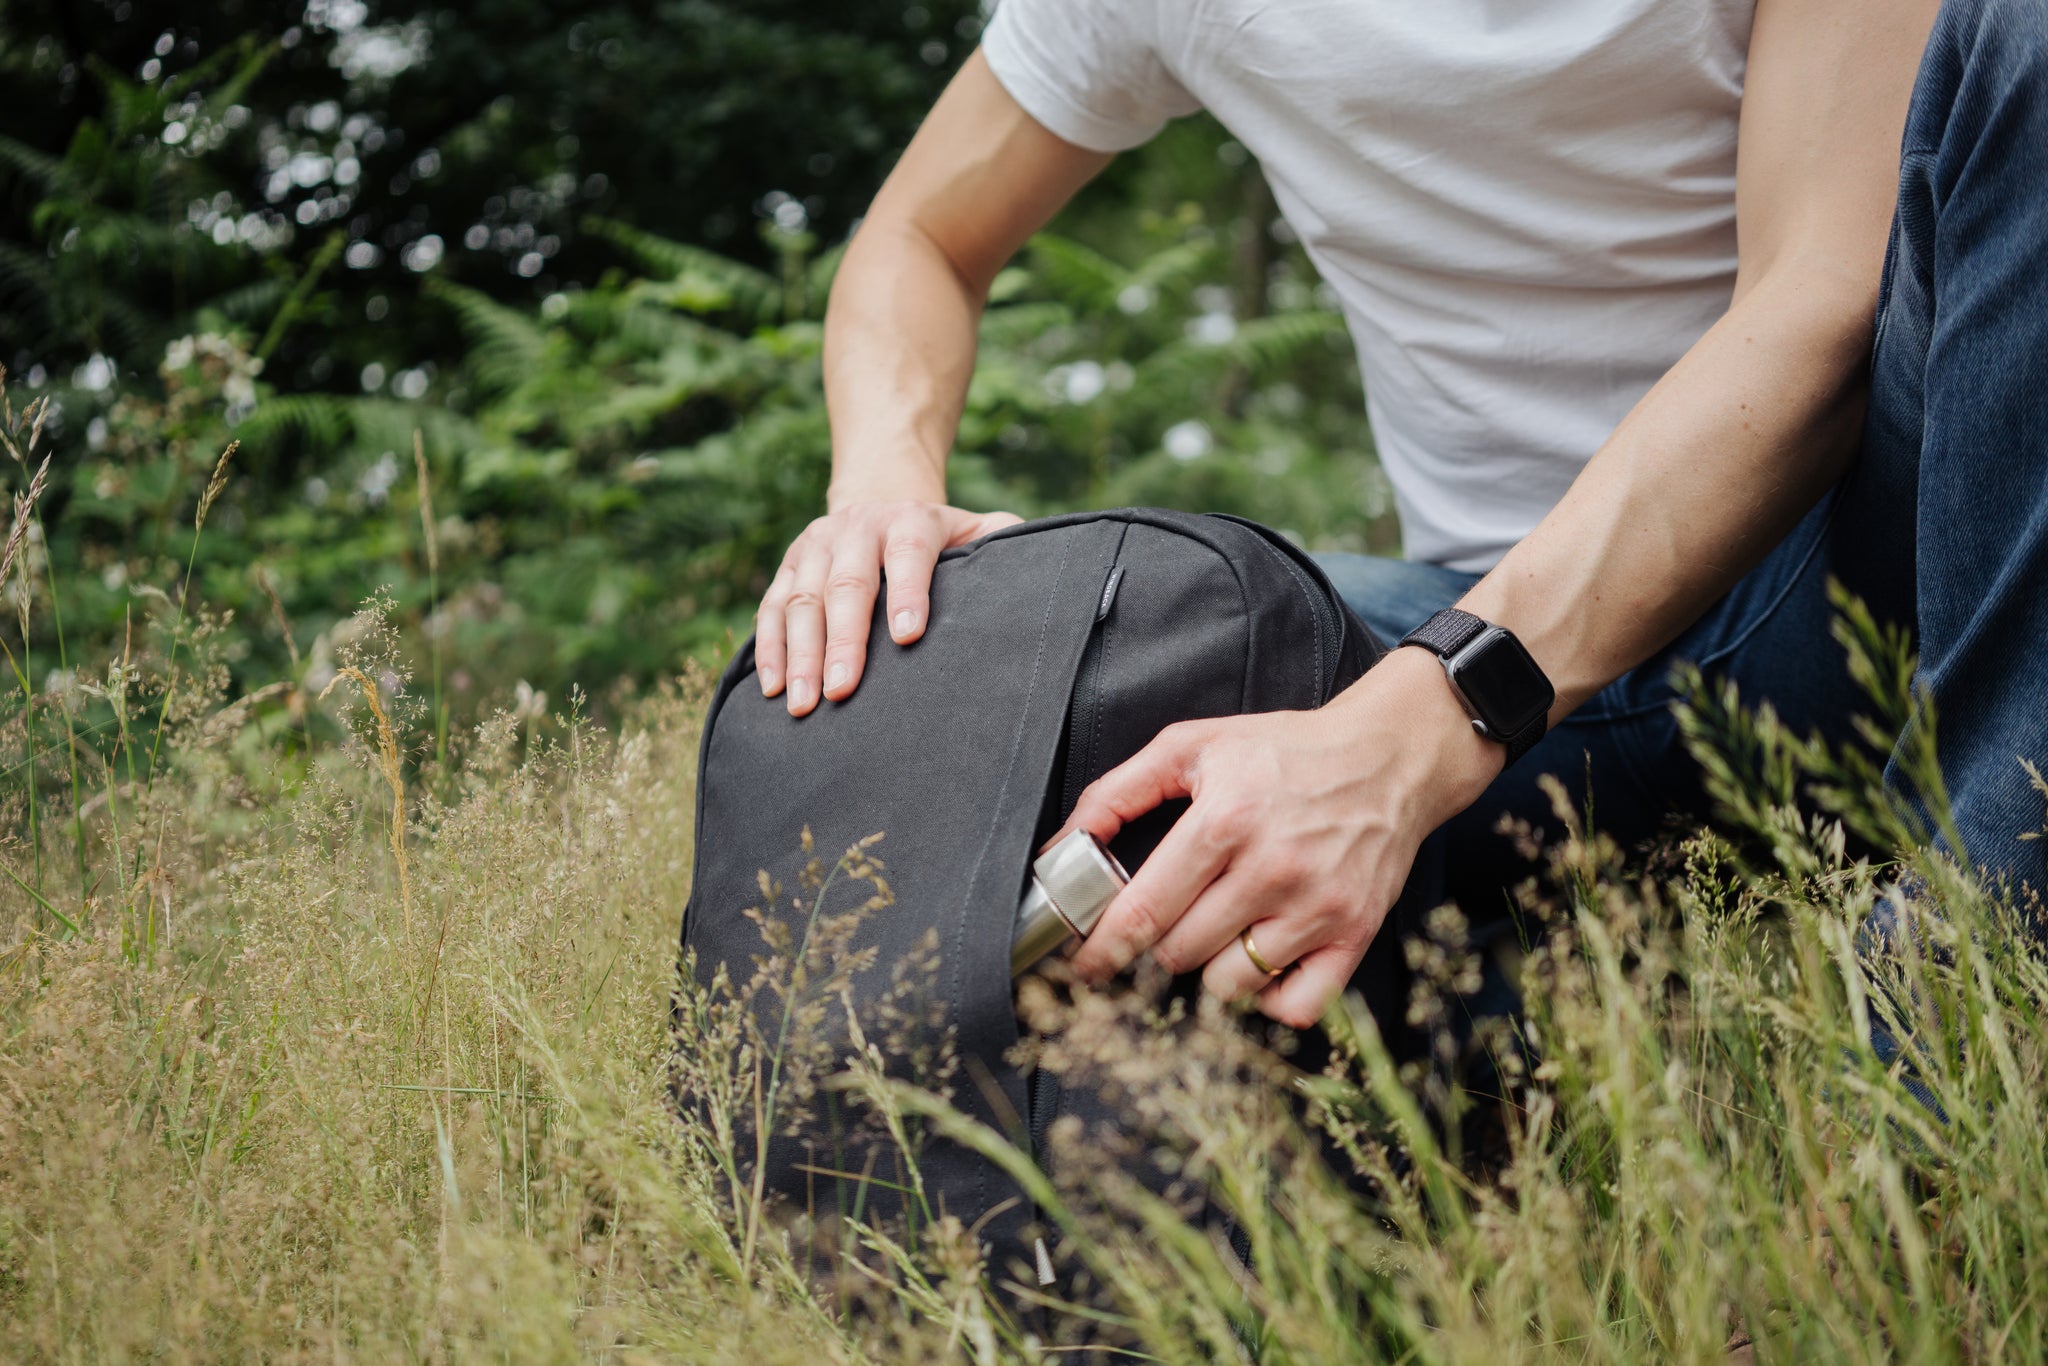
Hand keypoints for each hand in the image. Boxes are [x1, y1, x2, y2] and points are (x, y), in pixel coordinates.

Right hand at [756, 499, 1021, 715]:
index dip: (908, 593)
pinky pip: (771, 608)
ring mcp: (816, 544)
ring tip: (803, 704)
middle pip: (847, 584)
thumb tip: (1043, 571)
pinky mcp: (788, 565)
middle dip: (843, 640)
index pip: (909, 554)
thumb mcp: (977, 530)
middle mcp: (858, 526)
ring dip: (800, 654)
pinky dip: (770, 649)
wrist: (881, 498)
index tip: (909, 637)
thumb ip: (1005, 544)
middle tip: (842, 691)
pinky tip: (774, 688)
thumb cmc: (942, 537)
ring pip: (801, 599)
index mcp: (910, 520)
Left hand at [1057, 647, 1504, 1028]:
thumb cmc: (1286, 750)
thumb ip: (1118, 790)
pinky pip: (1296, 1005)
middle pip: (1179, 952)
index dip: (1102, 948)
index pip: (1145, 911)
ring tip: (1216, 929)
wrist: (1388, 757)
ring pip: (1229, 985)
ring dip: (1208, 968)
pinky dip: (1269, 998)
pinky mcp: (1354, 933)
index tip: (1083, 964)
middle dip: (1156, 945)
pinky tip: (1259, 963)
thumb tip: (1065, 843)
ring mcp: (1317, 907)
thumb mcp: (1194, 745)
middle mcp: (1272, 869)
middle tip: (1163, 922)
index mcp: (1225, 820)